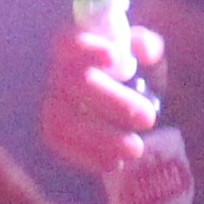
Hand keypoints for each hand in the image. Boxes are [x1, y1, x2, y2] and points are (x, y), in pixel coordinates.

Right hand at [38, 15, 171, 182]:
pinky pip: (61, 145)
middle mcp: (60, 72)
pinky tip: (116, 163)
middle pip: (75, 82)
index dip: (88, 48)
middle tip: (149, 118)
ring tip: (136, 149)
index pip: (71, 41)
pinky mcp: (54, 132)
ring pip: (63, 120)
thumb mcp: (149, 58)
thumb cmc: (138, 74)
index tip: (117, 58)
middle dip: (113, 101)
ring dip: (99, 138)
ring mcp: (54, 103)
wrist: (132, 108)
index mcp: (81, 47)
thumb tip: (143, 50)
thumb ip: (149, 47)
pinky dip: (88, 157)